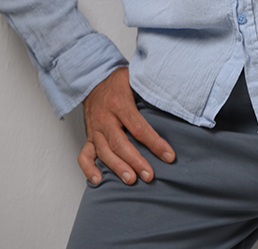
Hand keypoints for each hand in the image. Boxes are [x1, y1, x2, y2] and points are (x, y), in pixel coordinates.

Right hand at [79, 67, 175, 184]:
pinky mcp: (89, 136)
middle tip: (149, 176)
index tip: (169, 156)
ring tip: (131, 180)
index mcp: (119, 103)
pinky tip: (99, 180)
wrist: (92, 78)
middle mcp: (105, 117)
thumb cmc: (119, 81)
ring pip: (104, 152)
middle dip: (136, 161)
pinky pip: (84, 155)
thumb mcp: (134, 77)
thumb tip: (173, 96)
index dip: (154, 143)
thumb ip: (149, 87)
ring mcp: (95, 128)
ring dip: (117, 168)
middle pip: (120, 143)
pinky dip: (89, 169)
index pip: (138, 127)